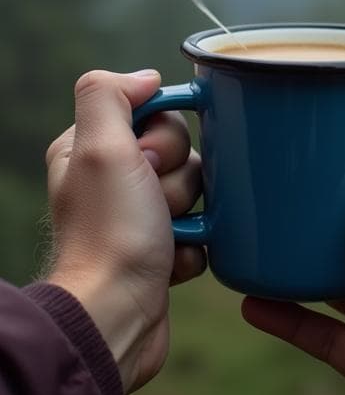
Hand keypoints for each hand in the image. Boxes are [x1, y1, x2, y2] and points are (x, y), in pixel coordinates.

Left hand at [46, 69, 204, 393]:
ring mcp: (138, 218)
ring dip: (191, 212)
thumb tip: (146, 78)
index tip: (149, 158)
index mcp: (91, 150)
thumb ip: (110, 94)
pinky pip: (203, 228)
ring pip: (197, 188)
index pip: (151, 111)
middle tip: (155, 201)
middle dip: (180, 176)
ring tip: (165, 235)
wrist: (116, 316)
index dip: (164, 133)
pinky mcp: (161, 251)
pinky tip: (172, 259)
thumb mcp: (99, 146)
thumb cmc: (109, 234)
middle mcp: (112, 181)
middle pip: (180, 150)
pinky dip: (195, 244)